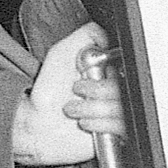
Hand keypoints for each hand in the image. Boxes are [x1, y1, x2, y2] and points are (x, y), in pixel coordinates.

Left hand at [10, 22, 126, 167]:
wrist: (38, 123)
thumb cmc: (49, 91)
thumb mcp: (62, 51)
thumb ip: (87, 34)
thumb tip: (109, 35)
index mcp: (108, 71)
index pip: (129, 65)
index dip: (110, 70)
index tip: (90, 71)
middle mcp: (115, 91)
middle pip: (127, 88)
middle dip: (97, 90)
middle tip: (77, 90)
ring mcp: (117, 112)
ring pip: (123, 108)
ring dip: (93, 108)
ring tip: (74, 109)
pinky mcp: (116, 133)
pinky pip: (123, 127)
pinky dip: (100, 123)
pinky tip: (85, 123)